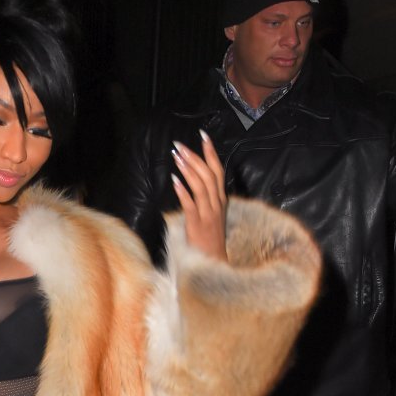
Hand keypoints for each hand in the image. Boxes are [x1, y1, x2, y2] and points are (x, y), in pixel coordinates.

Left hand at [170, 130, 227, 260]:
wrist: (214, 260)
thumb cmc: (210, 238)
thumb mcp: (213, 214)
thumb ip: (208, 197)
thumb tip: (195, 180)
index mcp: (221, 199)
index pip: (218, 170)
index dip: (211, 152)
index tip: (203, 136)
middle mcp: (217, 203)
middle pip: (208, 174)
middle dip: (194, 157)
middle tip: (179, 145)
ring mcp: (208, 213)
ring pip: (200, 185)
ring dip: (188, 169)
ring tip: (176, 157)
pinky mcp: (197, 223)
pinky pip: (190, 204)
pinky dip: (183, 191)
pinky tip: (174, 180)